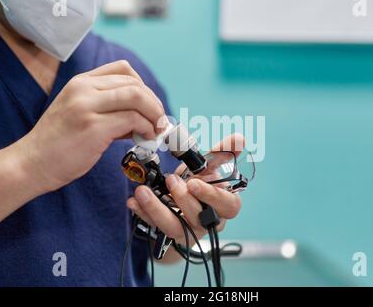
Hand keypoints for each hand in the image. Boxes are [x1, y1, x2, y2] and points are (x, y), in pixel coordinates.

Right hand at [17, 60, 167, 192]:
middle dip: (154, 103)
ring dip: (154, 114)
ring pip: (137, 97)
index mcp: (81, 82)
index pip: (123, 70)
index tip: (150, 106)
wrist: (30, 164)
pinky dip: (146, 127)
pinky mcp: (93, 127)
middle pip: (134, 83)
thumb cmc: (58, 144)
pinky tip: (145, 138)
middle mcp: (84, 89)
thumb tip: (144, 119)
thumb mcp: (80, 115)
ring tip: (156, 130)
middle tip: (160, 121)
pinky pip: (132, 119)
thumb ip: (110, 112)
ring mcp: (87, 106)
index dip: (144, 87)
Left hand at [126, 134, 243, 248]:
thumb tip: (239, 138)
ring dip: (157, 209)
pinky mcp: (168, 235)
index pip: (228, 206)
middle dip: (183, 199)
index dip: (212, 196)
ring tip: (142, 191)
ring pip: (175, 227)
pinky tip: (133, 201)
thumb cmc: (200, 186)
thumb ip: (222, 154)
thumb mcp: (210, 169)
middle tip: (170, 180)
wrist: (182, 206)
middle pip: (200, 217)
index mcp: (224, 205)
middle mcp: (208, 221)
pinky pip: (154, 227)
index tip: (194, 183)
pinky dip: (143, 213)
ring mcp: (188, 231)